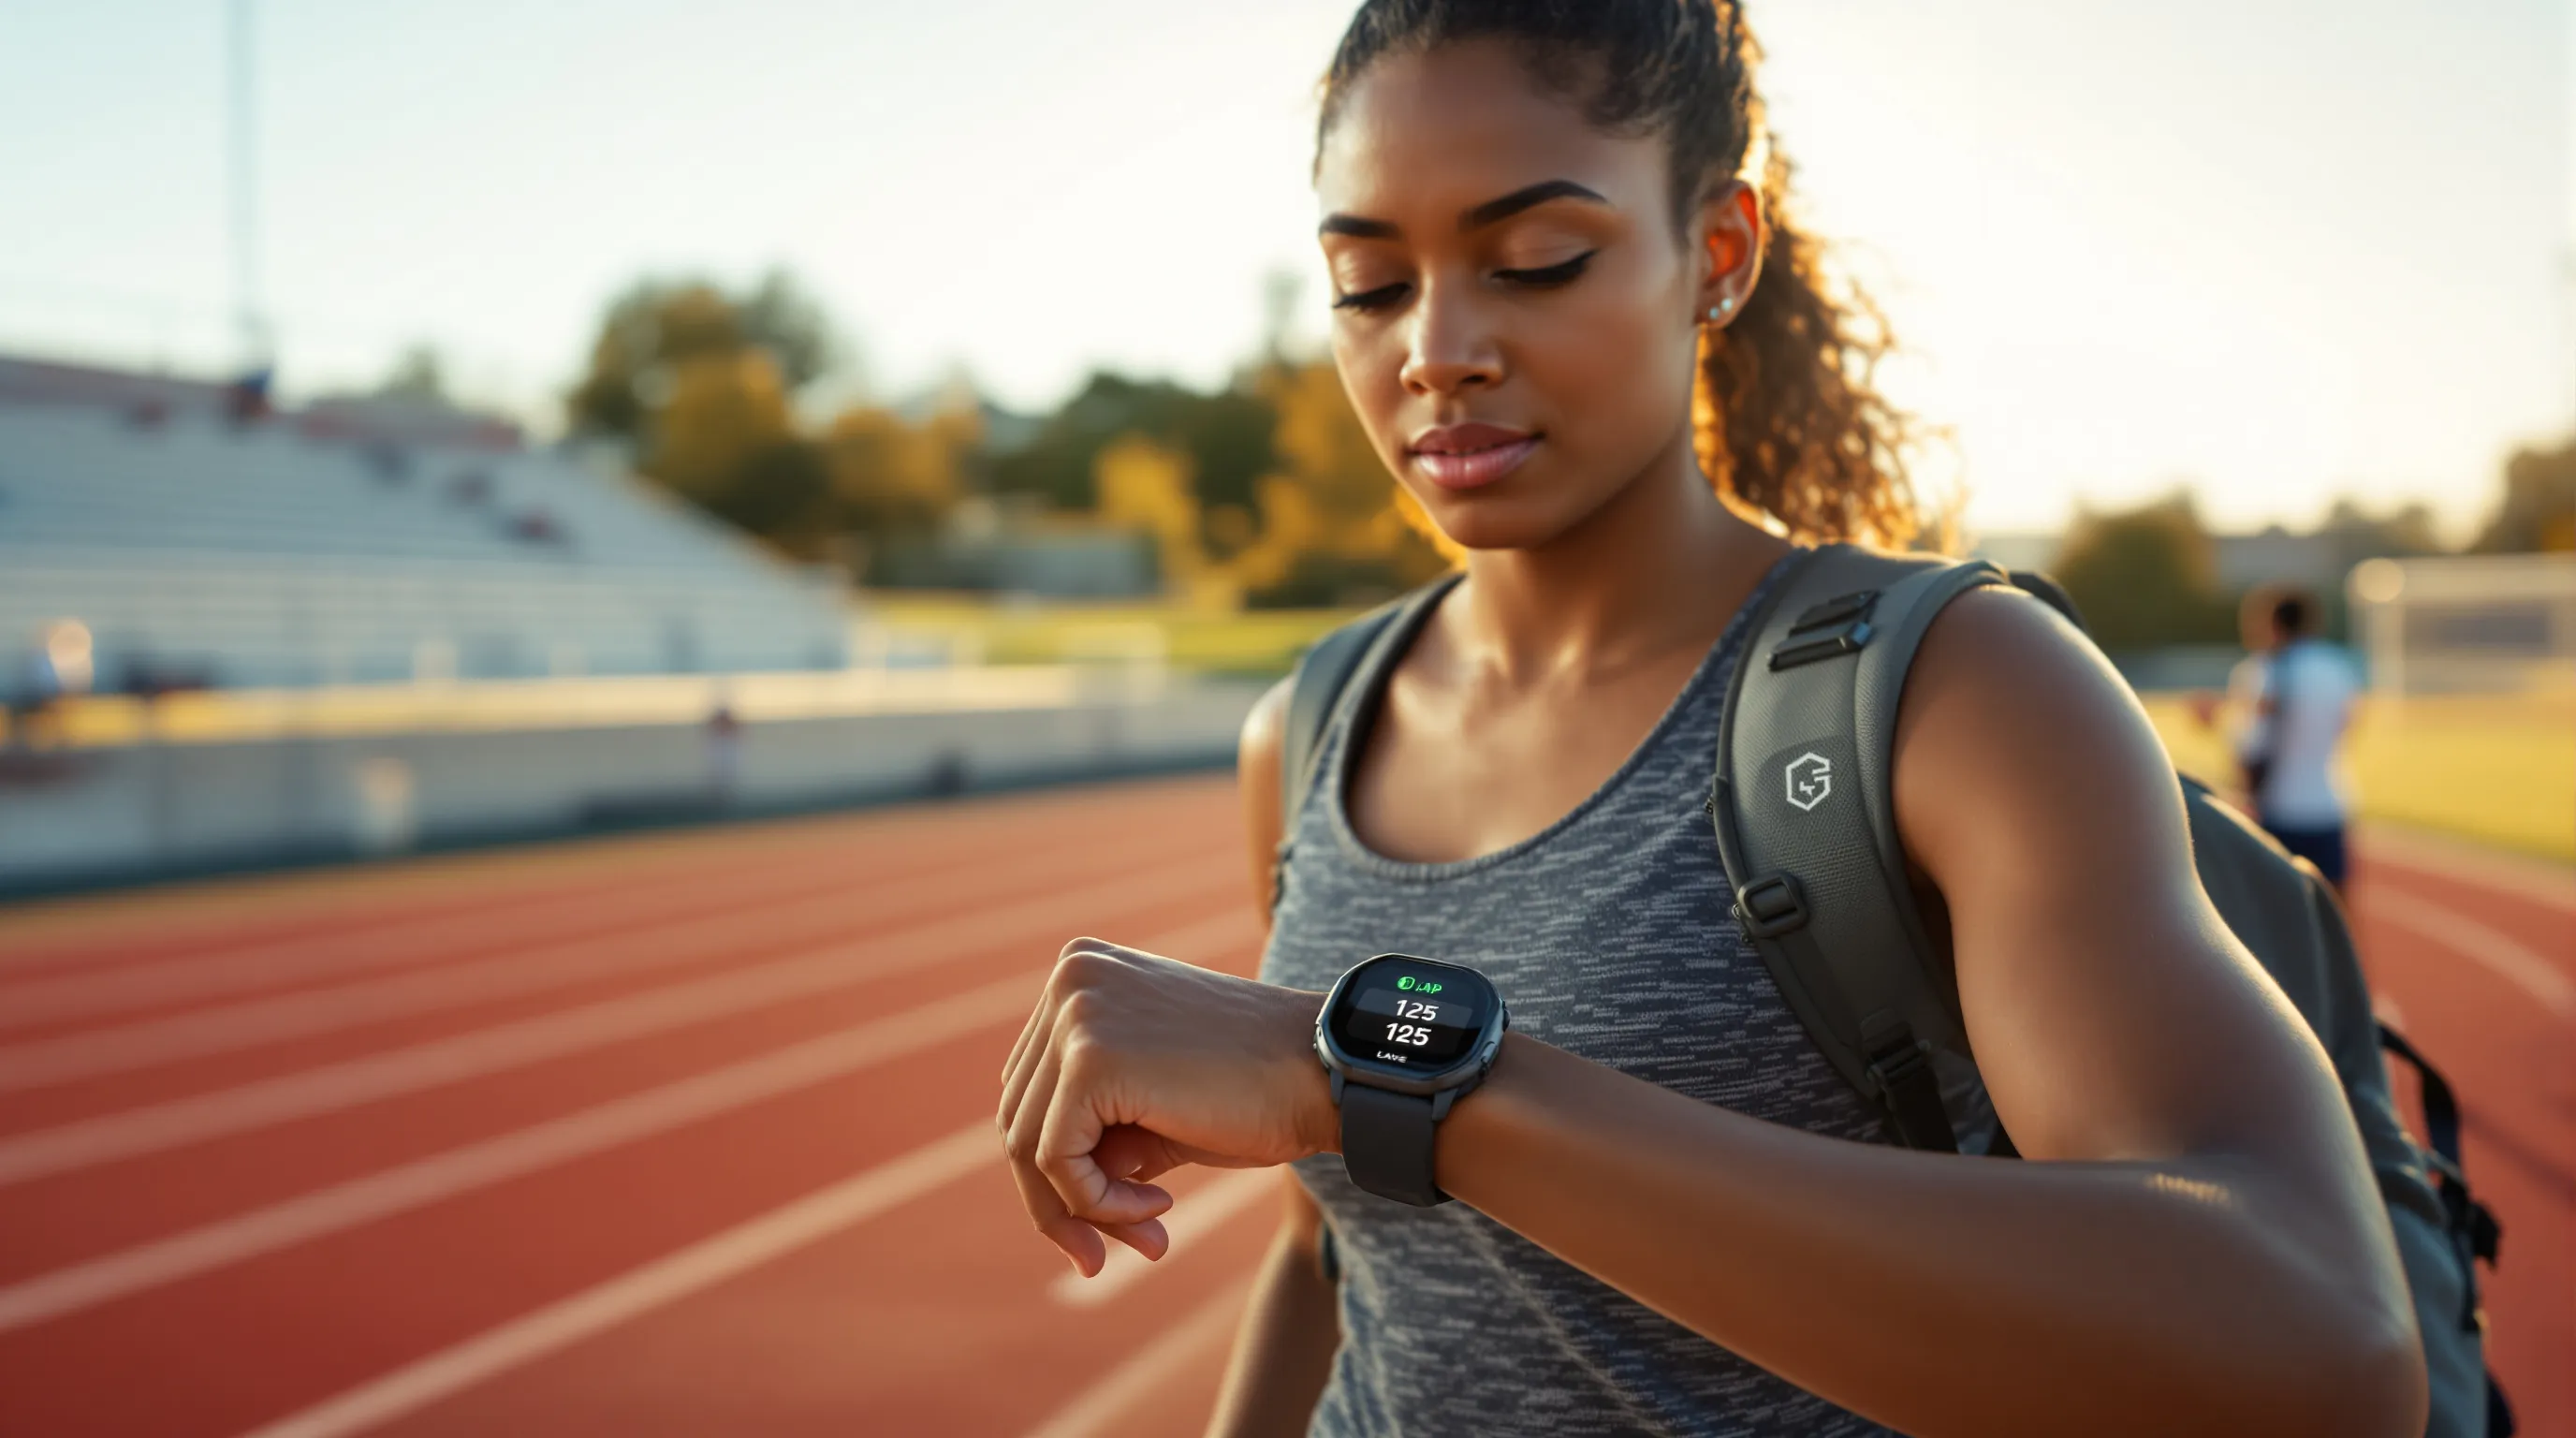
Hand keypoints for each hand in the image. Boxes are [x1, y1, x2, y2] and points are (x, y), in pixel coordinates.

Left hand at [998, 937, 1334, 1275]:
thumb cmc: (1256, 1091)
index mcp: (1084, 974)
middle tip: (1118, 1252)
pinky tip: (1159, 1208)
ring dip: (1083, 1210)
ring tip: (1151, 1231)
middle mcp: (1070, 979)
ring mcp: (1077, 1012)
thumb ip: (1093, 1131)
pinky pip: (1056, 1160)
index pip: (1030, 1088)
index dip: (1058, 1170)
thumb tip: (1041, 1196)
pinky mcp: (1090, 1056)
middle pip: (1018, 1116)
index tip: (1110, 1222)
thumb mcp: (1156, 1103)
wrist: (1326, 1074)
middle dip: (1063, 1200)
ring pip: (1027, 1145)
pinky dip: (1098, 1204)